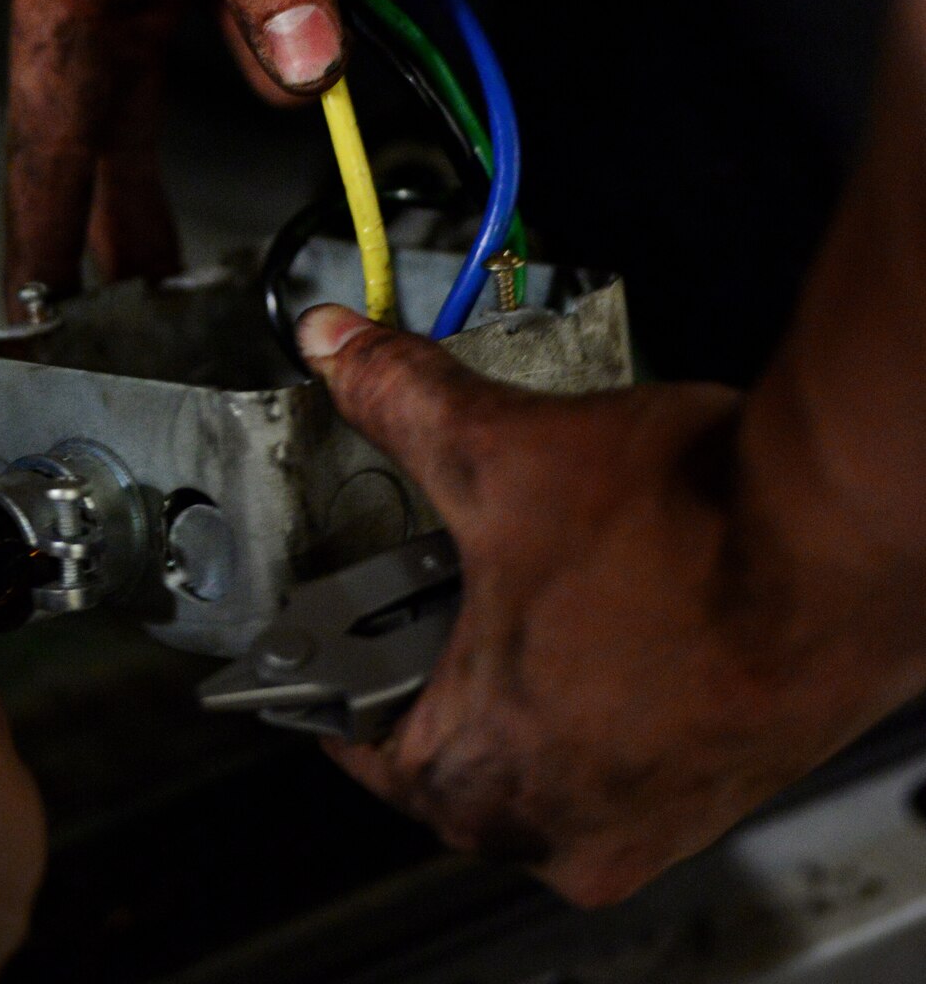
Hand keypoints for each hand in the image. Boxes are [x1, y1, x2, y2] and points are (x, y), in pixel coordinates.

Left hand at [297, 304, 925, 904]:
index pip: (357, 740)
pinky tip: (622, 602)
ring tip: (544, 576)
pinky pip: (624, 748)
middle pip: (453, 742)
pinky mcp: (718, 793)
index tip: (346, 618)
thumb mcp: (499, 449)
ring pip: (543, 747)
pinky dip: (607, 684)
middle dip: (444, 654)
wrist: (842, 545)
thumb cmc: (688, 534)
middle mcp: (564, 831)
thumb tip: (338, 347)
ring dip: (532, 669)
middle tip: (446, 575)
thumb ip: (398, 398)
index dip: (339, 658)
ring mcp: (650, 823)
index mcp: (481, 779)